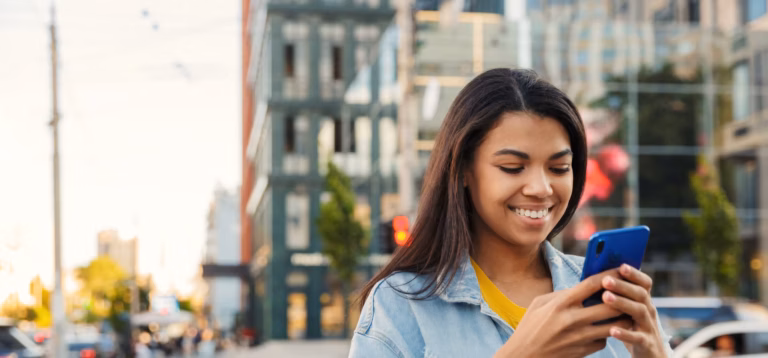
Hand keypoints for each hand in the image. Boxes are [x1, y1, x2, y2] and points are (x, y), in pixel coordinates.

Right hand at [494, 269, 632, 357]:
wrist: (524, 357)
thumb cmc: (530, 327)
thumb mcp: (539, 304)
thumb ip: (562, 294)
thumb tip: (583, 287)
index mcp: (560, 304)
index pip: (591, 285)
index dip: (609, 275)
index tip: (619, 269)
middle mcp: (572, 320)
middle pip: (610, 306)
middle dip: (622, 297)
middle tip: (629, 292)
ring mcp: (579, 338)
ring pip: (613, 326)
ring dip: (622, 317)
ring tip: (626, 309)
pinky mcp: (583, 352)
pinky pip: (604, 340)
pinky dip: (606, 334)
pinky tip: (605, 329)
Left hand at [602, 264, 666, 357]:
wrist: (650, 356)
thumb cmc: (632, 329)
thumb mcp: (627, 312)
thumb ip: (617, 297)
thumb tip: (593, 279)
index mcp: (644, 301)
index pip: (645, 283)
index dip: (635, 274)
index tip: (621, 265)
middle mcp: (649, 311)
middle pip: (640, 294)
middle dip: (623, 285)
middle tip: (606, 280)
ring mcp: (649, 327)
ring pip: (640, 312)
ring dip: (623, 303)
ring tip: (606, 298)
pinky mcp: (647, 344)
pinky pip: (637, 338)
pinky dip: (625, 334)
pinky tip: (612, 330)